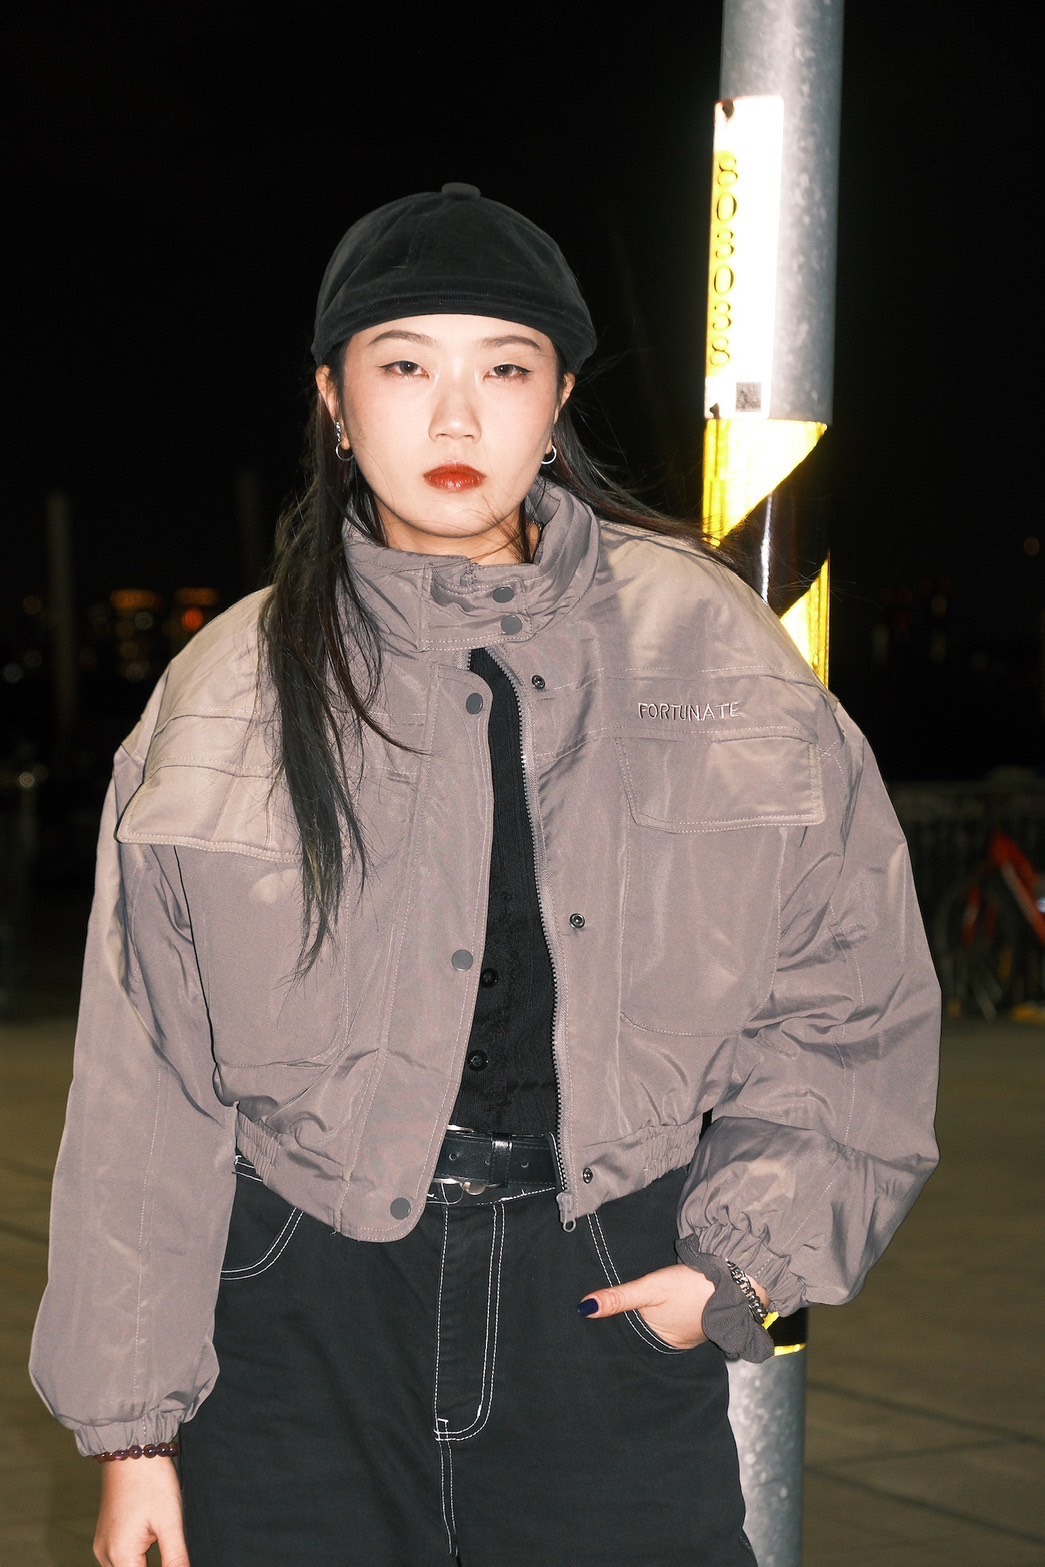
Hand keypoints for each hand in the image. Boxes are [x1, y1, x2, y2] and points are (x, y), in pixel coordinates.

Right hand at [93, 1457, 188, 1566]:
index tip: (177, 1562)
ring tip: (164, 1548)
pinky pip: (120, 1558)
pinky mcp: (106, 1535)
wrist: (132, 1449)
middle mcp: (105, 1554)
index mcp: (120, 1554)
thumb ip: (176, 1558)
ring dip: (142, 1565)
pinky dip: (136, 1560)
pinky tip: (153, 1548)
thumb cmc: (152, 1481)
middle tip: (173, 1556)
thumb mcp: (170, 1522)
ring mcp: (103, 1545)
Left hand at [578, 1263, 717, 1349]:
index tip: (592, 1323)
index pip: (626, 1340)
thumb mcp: (651, 1288)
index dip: (611, 1329)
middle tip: (608, 1313)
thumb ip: (619, 1298)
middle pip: (641, 1338)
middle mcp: (671, 1346)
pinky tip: (658, 1309)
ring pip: (657, 1332)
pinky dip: (663, 1320)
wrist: (734, 1282)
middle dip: (628, 1328)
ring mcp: (685, 1339)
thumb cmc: (691, 1285)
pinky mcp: (695, 1328)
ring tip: (630, 1312)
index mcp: (657, 1341)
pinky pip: (673, 1327)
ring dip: (647, 1324)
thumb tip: (583, 1308)